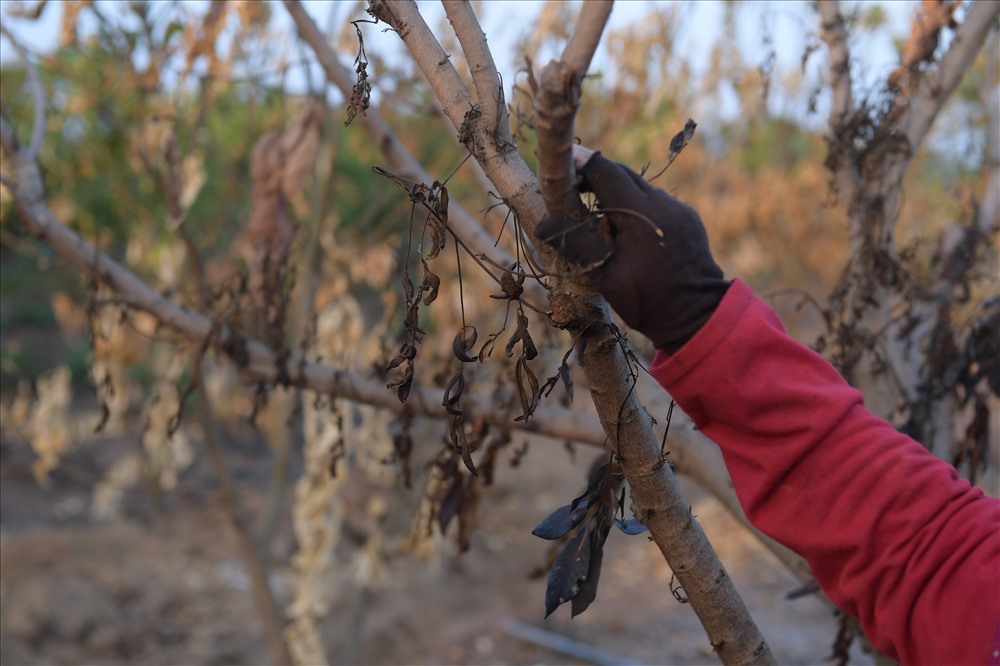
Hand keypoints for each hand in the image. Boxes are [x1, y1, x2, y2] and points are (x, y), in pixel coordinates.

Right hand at [535, 150, 729, 352]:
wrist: (697, 317)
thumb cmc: (648, 299)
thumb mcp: (605, 274)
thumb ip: (575, 244)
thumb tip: (541, 225)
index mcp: (641, 211)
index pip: (606, 170)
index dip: (582, 163)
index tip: (564, 163)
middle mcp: (663, 202)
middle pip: (624, 175)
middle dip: (598, 181)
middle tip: (575, 195)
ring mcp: (679, 209)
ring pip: (640, 190)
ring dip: (618, 200)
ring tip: (604, 232)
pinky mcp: (687, 219)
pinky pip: (656, 204)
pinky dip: (637, 211)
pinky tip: (629, 238)